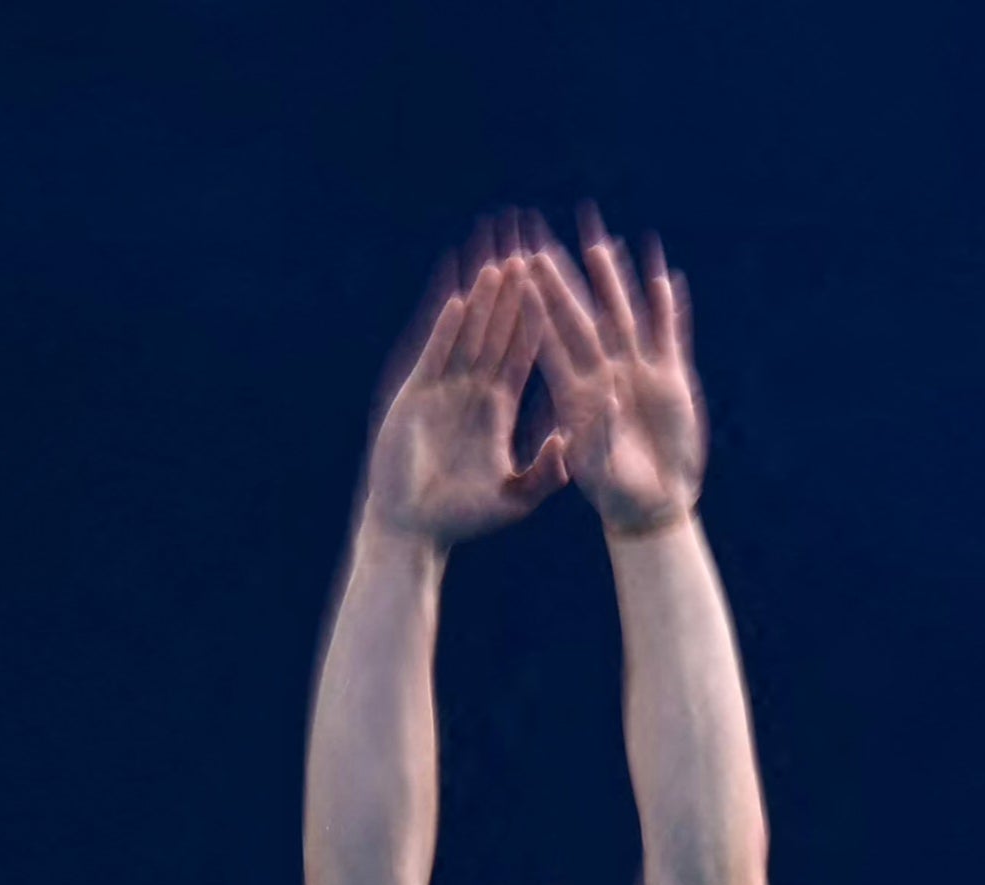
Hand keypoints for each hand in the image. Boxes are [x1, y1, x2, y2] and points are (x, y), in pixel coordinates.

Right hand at [361, 244, 568, 548]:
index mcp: (498, 409)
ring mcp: (442, 391)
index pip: (523, 354)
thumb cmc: (462, 518)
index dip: (537, 321)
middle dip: (512, 296)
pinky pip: (436, 355)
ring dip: (482, 302)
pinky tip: (460, 301)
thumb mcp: (516, 497)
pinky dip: (447, 330)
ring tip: (498, 265)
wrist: (413, 529)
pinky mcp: (415, 396)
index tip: (555, 291)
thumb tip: (572, 442)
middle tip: (529, 255)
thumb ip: (547, 471)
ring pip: (468, 336)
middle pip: (497, 333)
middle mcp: (471, 392)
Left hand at [516, 216, 702, 537]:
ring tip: (599, 243)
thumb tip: (609, 399)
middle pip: (577, 319)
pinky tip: (663, 277)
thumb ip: (601, 437)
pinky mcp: (671, 378)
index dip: (533, 310)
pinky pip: (668, 333)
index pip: (548, 343)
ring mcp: (637, 372)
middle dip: (558, 283)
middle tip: (536, 245)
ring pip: (620, 316)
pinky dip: (667, 307)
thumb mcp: (600, 473)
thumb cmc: (617, 496)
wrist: (652, 505)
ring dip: (609, 282)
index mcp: (576, 397)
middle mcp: (602, 376)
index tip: (514, 278)